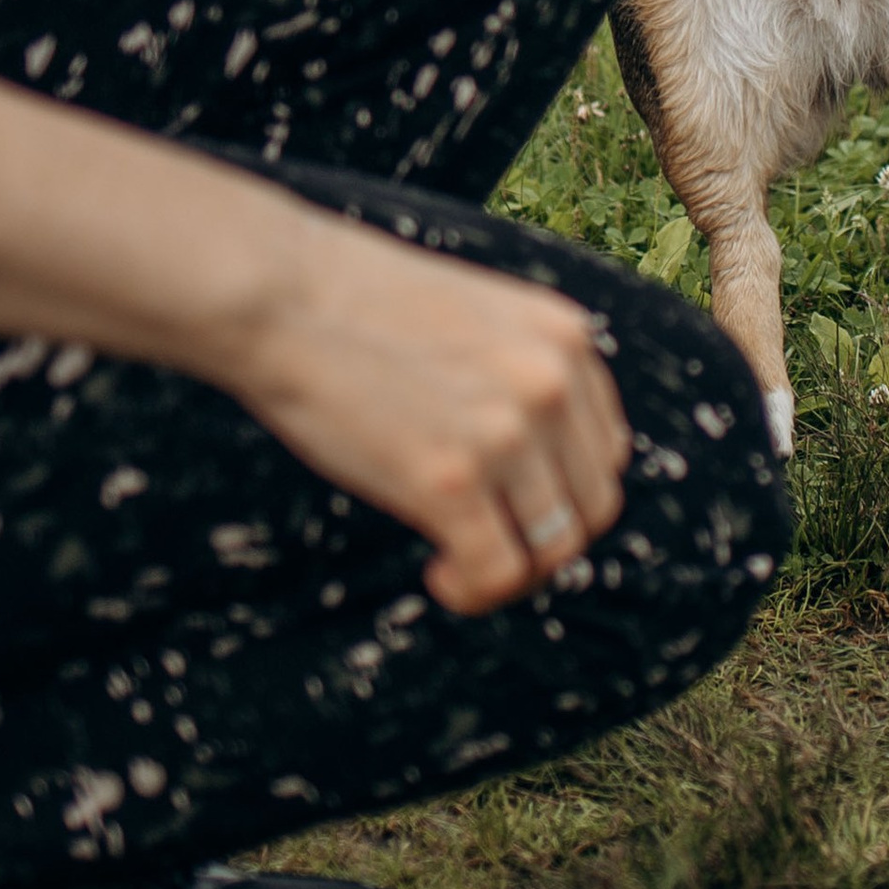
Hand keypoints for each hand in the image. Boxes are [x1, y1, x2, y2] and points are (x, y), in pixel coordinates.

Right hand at [228, 211, 634, 614]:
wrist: (283, 296)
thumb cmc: (359, 305)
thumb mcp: (478, 316)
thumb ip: (521, 373)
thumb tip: (538, 463)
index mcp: (565, 337)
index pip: (606, 451)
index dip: (565, 493)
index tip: (517, 506)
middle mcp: (551, 383)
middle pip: (592, 506)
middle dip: (546, 540)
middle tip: (491, 545)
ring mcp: (506, 432)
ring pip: (553, 548)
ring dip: (511, 574)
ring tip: (459, 565)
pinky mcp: (451, 481)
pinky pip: (497, 572)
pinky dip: (476, 592)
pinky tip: (439, 575)